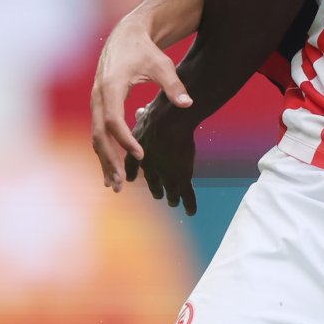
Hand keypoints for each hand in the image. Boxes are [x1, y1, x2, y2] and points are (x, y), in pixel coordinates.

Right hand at [91, 16, 192, 190]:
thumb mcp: (162, 64)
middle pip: (98, 134)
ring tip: (115, 185)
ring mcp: (95, 101)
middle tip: (120, 184)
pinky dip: (104, 150)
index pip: (113, 120)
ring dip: (104, 160)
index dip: (125, 140)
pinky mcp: (98, 104)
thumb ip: (173, 85)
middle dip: (108, 160)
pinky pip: (98, 132)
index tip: (140, 156)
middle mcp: (98, 96)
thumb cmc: (145, 50)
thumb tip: (187, 104)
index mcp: (111, 87)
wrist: (127, 35)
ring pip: (95, 136)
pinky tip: (112, 168)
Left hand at [125, 100, 199, 214]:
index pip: (132, 164)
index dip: (133, 172)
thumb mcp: (147, 113)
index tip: (132, 179)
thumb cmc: (158, 112)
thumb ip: (144, 116)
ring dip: (172, 197)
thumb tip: (141, 111)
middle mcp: (150, 165)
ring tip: (173, 203)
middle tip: (157, 195)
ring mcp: (166, 173)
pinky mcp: (180, 176)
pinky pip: (186, 194)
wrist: (167, 121)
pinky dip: (188, 204)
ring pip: (170, 190)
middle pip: (152, 181)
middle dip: (155, 188)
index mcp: (138, 151)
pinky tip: (191, 212)